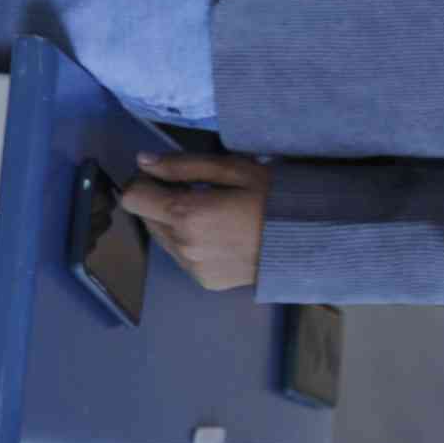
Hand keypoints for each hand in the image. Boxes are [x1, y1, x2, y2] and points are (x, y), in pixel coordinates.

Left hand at [120, 152, 270, 291]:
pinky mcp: (204, 281)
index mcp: (186, 214)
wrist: (310, 240)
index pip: (133, 198)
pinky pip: (182, 257)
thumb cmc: (275, 197)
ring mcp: (192, 267)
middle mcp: (182, 245)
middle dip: (162, 203)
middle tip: (199, 194)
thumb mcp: (235, 169)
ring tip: (214, 216)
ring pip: (163, 239)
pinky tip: (222, 236)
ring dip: (176, 224)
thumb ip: (184, 165)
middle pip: (146, 218)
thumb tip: (144, 162)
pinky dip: (192, 244)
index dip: (145, 183)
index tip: (166, 178)